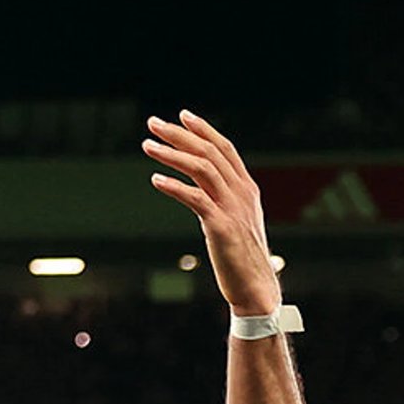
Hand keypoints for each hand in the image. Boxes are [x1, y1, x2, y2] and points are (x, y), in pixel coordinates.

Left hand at [143, 110, 280, 315]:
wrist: (256, 288)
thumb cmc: (241, 258)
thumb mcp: (235, 222)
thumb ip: (221, 201)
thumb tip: (202, 190)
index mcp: (247, 189)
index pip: (224, 149)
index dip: (203, 130)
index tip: (181, 115)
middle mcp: (242, 193)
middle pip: (210, 152)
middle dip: (180, 135)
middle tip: (153, 123)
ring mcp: (233, 209)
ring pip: (202, 169)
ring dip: (172, 154)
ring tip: (148, 146)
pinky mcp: (221, 227)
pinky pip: (196, 199)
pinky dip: (175, 187)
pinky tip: (155, 180)